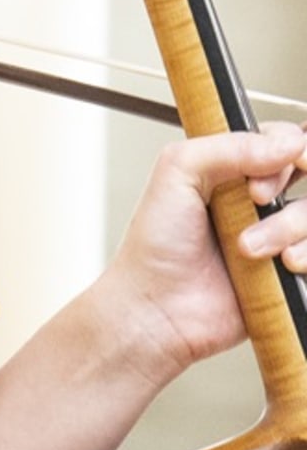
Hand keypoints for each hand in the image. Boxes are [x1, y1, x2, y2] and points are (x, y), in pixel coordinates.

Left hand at [103, 122, 306, 374]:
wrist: (158, 307)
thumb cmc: (156, 245)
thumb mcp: (176, 173)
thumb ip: (228, 146)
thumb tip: (288, 143)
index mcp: (237, 170)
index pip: (290, 142)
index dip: (287, 151)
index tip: (256, 178)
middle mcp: (264, 201)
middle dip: (295, 183)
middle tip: (257, 201)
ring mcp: (282, 236)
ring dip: (290, 227)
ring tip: (249, 248)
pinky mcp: (292, 271)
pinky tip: (283, 265)